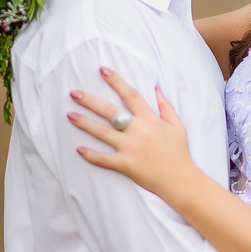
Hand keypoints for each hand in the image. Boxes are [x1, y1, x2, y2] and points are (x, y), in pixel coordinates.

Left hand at [68, 67, 199, 202]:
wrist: (181, 180)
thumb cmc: (179, 152)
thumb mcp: (177, 126)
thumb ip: (166, 106)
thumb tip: (156, 88)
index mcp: (150, 119)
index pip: (130, 95)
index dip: (116, 81)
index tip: (102, 70)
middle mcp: (138, 130)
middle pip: (110, 111)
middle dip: (90, 101)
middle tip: (74, 93)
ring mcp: (131, 147)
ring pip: (102, 132)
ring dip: (84, 123)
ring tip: (70, 115)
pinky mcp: (126, 164)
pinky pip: (104, 158)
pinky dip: (91, 155)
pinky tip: (78, 149)